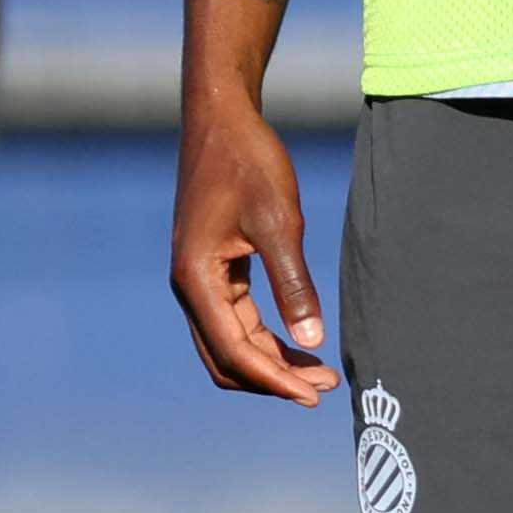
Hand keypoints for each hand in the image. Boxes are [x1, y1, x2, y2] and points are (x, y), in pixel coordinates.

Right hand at [171, 89, 333, 400]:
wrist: (222, 118)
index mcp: (196, 279)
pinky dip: (265, 338)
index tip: (315, 394)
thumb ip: (293, 283)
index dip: (275, 379)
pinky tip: (299, 340)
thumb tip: (312, 340)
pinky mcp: (212, 269)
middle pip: (226, 358)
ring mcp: (198, 280)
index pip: (234, 350)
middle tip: (323, 387)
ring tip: (319, 370)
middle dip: (273, 379)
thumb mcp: (278, 221)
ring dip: (271, 362)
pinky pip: (235, 320)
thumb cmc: (248, 162)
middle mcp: (189, 287)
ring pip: (230, 343)